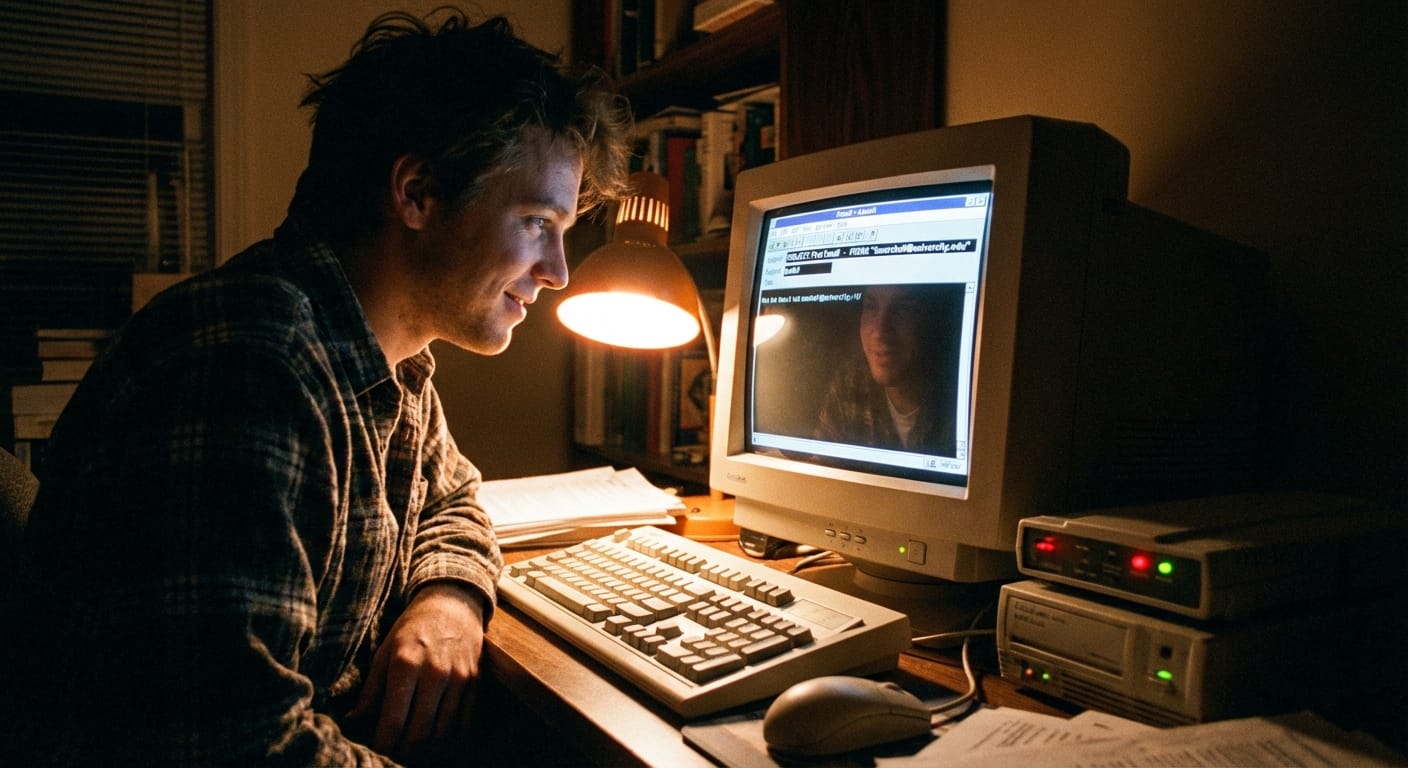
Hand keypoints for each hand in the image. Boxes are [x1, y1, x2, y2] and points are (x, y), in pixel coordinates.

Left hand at [350, 582, 486, 758]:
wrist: (453, 604)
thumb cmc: (413, 629)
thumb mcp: (385, 652)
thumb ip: (371, 690)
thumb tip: (353, 721)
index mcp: (406, 664)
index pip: (393, 720)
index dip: (383, 744)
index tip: (377, 751)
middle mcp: (435, 673)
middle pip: (420, 733)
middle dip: (404, 752)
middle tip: (395, 753)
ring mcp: (459, 679)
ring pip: (443, 733)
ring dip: (427, 748)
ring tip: (414, 748)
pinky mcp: (476, 682)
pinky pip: (464, 723)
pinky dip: (450, 738)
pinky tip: (437, 737)